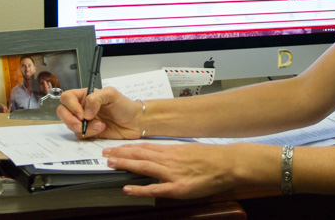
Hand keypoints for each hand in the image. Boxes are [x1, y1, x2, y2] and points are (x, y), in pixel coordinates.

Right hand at [56, 86, 141, 138]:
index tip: (81, 112)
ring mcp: (84, 121)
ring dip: (84, 127)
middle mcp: (81, 108)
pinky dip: (89, 133)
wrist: (134, 122)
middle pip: (62, 112)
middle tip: (81, 123)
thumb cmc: (124, 105)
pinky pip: (80, 135)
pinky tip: (101, 129)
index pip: (67, 97)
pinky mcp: (88, 132)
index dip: (70, 105)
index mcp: (84, 96)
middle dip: (69, 119)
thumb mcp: (111, 94)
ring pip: (71, 125)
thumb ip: (96, 98)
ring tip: (100, 125)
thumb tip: (85, 112)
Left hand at [105, 142, 254, 198]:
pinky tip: (127, 188)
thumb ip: (175, 153)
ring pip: (144, 166)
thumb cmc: (213, 158)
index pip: (145, 146)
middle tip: (105, 152)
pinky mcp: (178, 188)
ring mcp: (173, 173)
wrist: (229, 164)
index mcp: (173, 150)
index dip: (128, 146)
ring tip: (110, 163)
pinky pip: (155, 189)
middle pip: (140, 154)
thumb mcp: (191, 150)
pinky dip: (139, 188)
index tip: (116, 146)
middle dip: (121, 153)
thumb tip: (162, 155)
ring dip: (125, 164)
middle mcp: (169, 159)